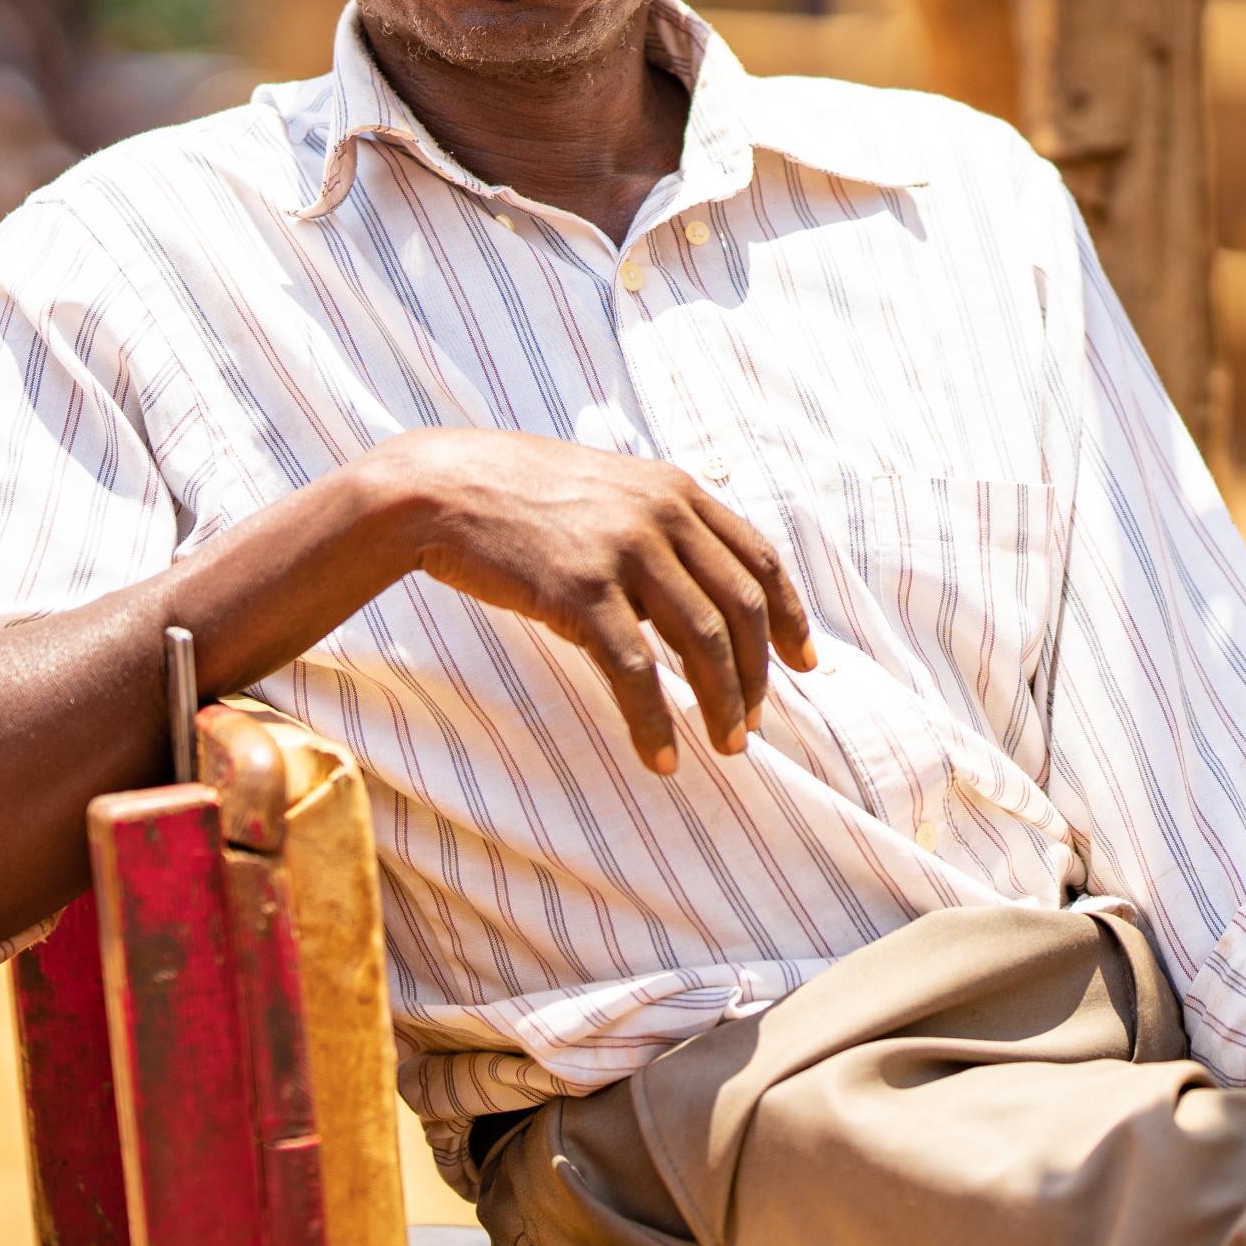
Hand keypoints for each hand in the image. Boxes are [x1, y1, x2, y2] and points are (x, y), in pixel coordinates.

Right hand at [373, 428, 816, 771]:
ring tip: (727, 748)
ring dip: (722, 706)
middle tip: (752, 726)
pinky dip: (655, 723)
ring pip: (703, 643)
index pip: (760, 559)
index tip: (805, 663)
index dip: (790, 617)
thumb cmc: (520, 496)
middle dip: (758, 676)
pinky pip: (636, 672)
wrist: (440, 487)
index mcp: (676, 491)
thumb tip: (698, 594)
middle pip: (741, 608)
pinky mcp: (580, 592)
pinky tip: (662, 758)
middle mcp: (662, 515)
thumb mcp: (608, 491)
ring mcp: (623, 551)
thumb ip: (658, 527)